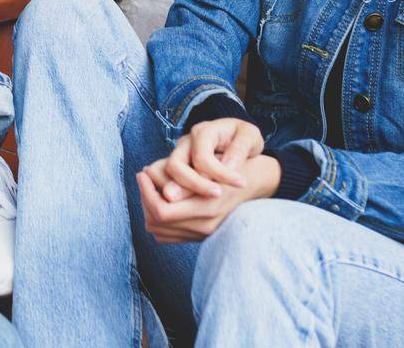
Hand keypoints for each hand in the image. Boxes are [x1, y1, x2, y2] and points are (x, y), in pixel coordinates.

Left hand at [136, 153, 280, 243]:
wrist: (260, 182)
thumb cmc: (236, 168)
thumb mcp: (216, 170)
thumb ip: (190, 184)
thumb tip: (164, 192)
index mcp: (207, 209)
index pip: (161, 211)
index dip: (146, 192)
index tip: (143, 172)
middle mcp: (204, 227)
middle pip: (155, 223)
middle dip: (144, 198)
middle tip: (144, 177)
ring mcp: (203, 234)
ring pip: (159, 231)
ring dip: (150, 208)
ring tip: (150, 186)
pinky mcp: (201, 235)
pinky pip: (169, 235)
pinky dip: (159, 219)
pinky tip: (161, 198)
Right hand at [159, 117, 265, 200]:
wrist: (238, 142)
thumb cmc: (245, 138)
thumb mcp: (250, 136)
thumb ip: (239, 149)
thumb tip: (228, 166)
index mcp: (203, 132)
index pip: (202, 157)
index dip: (220, 174)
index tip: (242, 184)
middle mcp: (185, 143)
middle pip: (175, 167)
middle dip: (195, 186)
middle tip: (219, 196)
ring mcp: (178, 157)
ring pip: (166, 177)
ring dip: (183, 194)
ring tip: (209, 205)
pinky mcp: (176, 169)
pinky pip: (166, 185)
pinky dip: (179, 198)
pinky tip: (198, 207)